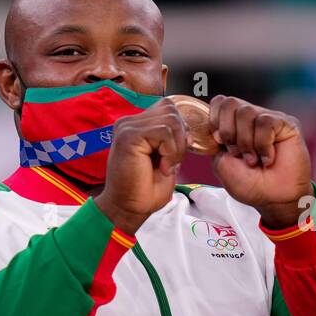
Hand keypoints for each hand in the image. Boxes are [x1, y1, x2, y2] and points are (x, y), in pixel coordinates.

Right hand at [93, 99, 186, 233]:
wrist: (130, 208)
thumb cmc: (146, 188)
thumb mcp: (168, 157)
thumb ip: (174, 138)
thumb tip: (188, 128)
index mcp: (137, 124)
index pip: (168, 108)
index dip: (180, 129)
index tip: (175, 154)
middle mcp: (130, 122)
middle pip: (171, 110)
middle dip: (180, 137)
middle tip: (172, 161)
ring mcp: (127, 127)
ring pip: (170, 120)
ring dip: (176, 146)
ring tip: (167, 165)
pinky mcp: (128, 136)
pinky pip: (164, 131)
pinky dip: (170, 151)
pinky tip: (162, 167)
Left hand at [208, 95, 310, 227]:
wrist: (276, 200)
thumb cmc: (252, 185)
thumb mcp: (222, 164)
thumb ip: (215, 141)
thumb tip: (216, 125)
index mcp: (235, 125)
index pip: (219, 103)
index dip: (215, 120)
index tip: (219, 142)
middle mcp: (251, 119)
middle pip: (230, 103)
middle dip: (228, 131)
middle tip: (238, 153)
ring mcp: (269, 119)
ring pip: (247, 112)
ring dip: (246, 142)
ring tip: (254, 160)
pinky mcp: (286, 124)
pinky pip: (265, 122)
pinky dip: (262, 144)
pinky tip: (268, 158)